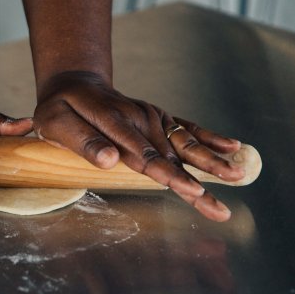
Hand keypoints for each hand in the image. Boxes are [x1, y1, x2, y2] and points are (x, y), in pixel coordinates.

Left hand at [33, 71, 243, 221]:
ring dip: (212, 162)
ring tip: (238, 177)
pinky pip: (185, 128)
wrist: (73, 85)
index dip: (167, 174)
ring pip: (184, 143)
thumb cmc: (60, 109)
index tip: (191, 190)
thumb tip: (110, 161)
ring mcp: (151, 116)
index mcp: (113, 120)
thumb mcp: (56, 123)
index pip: (143, 154)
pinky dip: (209, 137)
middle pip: (170, 155)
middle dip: (196, 183)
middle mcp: (138, 117)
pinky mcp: (158, 117)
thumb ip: (82, 142)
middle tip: (218, 208)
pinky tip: (232, 146)